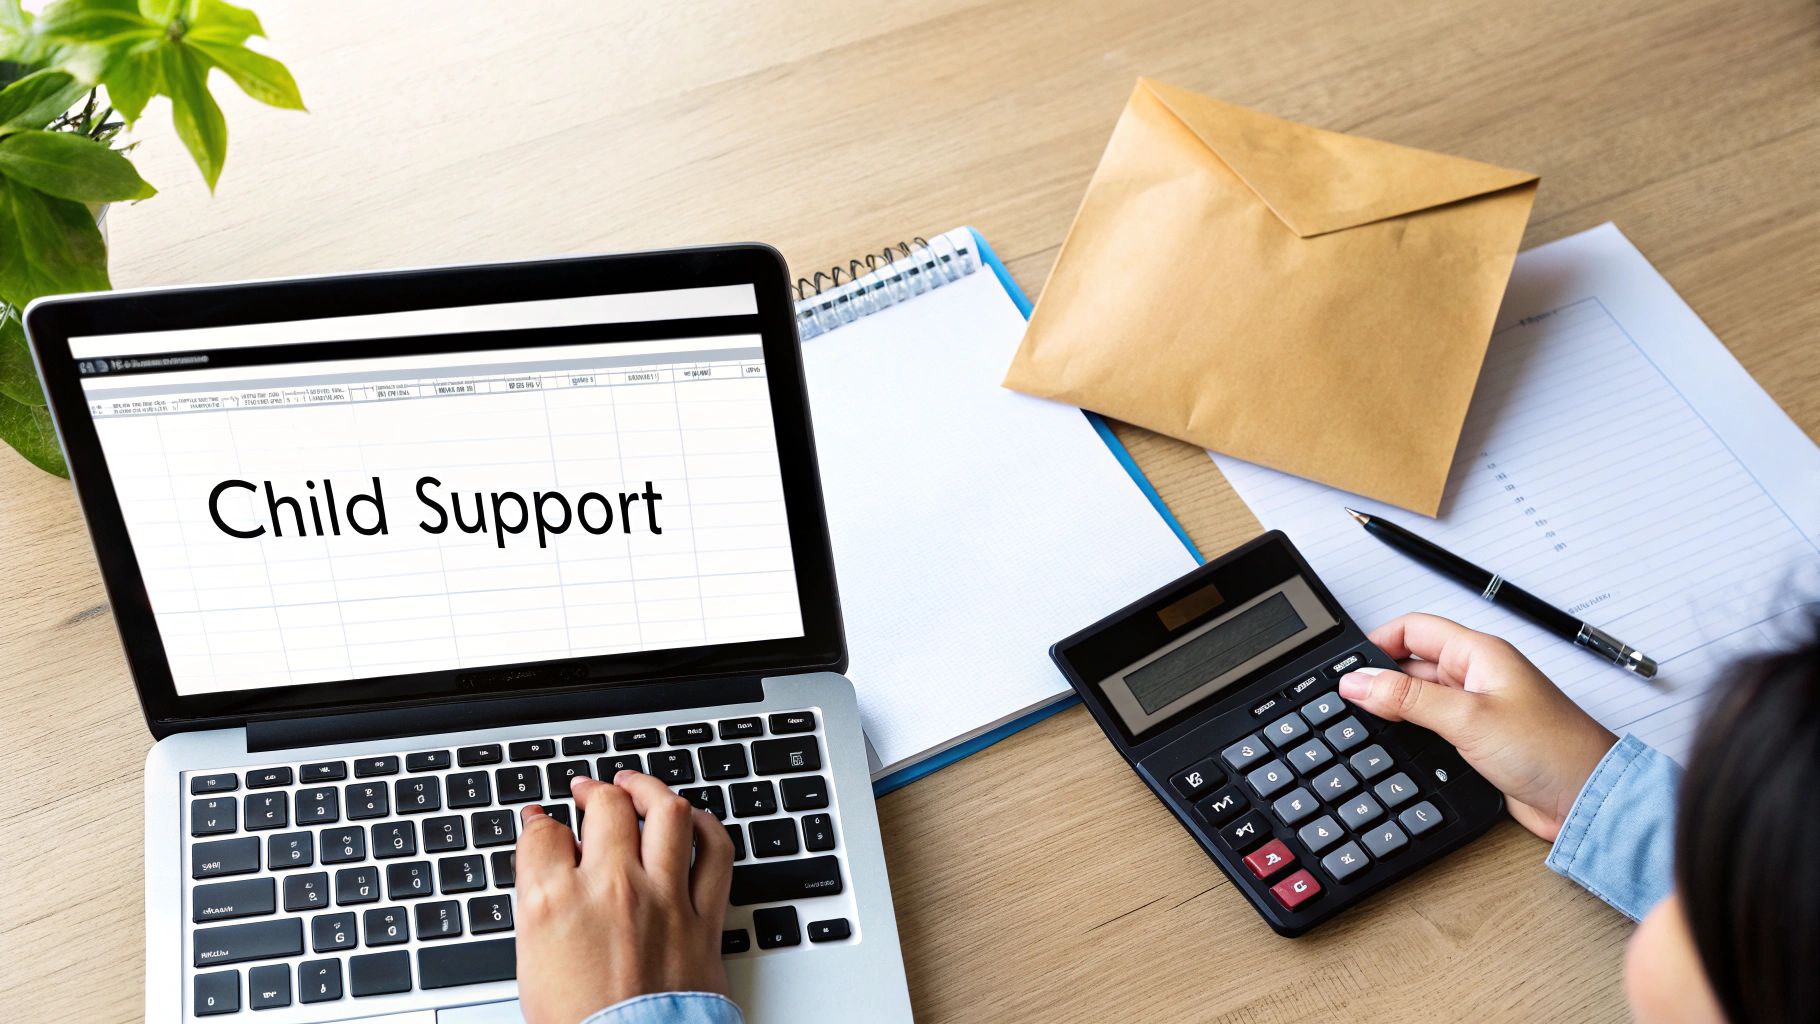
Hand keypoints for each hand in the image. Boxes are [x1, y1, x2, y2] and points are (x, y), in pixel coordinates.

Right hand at [514, 771, 734, 1023]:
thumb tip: (542, 858)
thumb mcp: (532, 960)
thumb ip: (537, 901)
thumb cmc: (578, 1023)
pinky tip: (693, 820)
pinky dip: (707, 827)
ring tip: (636, 787)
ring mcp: (663, 898)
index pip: (543, 833)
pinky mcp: (703, 917)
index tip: (543, 822)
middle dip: (593, 790)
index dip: (540, 821)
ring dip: (650, 789)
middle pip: (606, 806)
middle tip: (588, 791)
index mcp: (556, 902)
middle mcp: (612, 889)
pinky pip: (716, 852)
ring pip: (667, 812)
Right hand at [1337, 612, 1617, 841]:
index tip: (1349, 668)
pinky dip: (1410, 734)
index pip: (1415, 629)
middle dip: (1381, 679)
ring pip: (1419, 698)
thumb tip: (1357, 681)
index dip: (1378, 642)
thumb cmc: (1552, 750)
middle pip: (1412, 663)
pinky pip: (1432, 728)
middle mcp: (1477, 677)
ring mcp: (1477, 710)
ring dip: (1395, 709)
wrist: (1588, 801)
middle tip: (1351, 701)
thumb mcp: (1467, 717)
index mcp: (1479, 653)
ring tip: (1367, 724)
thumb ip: (1407, 698)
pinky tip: (1397, 748)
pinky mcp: (1477, 741)